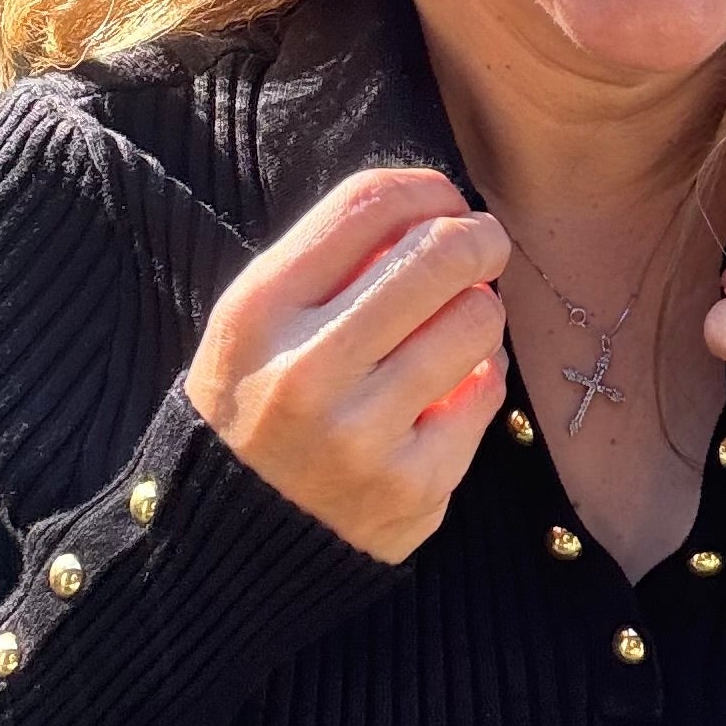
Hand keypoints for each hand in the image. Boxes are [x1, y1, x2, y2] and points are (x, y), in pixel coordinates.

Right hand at [184, 167, 510, 562]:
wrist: (238, 535)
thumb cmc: (261, 402)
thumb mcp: (260, 321)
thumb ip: (334, 260)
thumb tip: (438, 208)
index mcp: (258, 313)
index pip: (368, 205)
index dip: (426, 189)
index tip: (444, 203)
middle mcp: (306, 372)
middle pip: (439, 254)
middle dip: (478, 238)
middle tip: (483, 246)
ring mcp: (361, 435)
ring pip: (477, 321)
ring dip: (479, 312)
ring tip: (452, 329)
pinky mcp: (412, 487)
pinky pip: (487, 393)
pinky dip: (480, 380)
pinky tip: (449, 390)